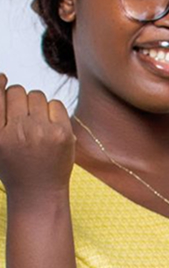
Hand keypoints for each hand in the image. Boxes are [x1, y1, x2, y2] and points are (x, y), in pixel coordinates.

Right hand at [0, 75, 75, 202]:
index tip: (4, 86)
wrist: (38, 191)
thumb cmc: (13, 165)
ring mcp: (42, 132)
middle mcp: (18, 131)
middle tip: (21, 117)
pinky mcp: (63, 134)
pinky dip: (51, 111)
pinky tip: (48, 126)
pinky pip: (55, 104)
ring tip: (34, 123)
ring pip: (37, 95)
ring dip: (35, 104)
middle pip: (18, 91)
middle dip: (18, 99)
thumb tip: (3, 76)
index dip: (0, 86)